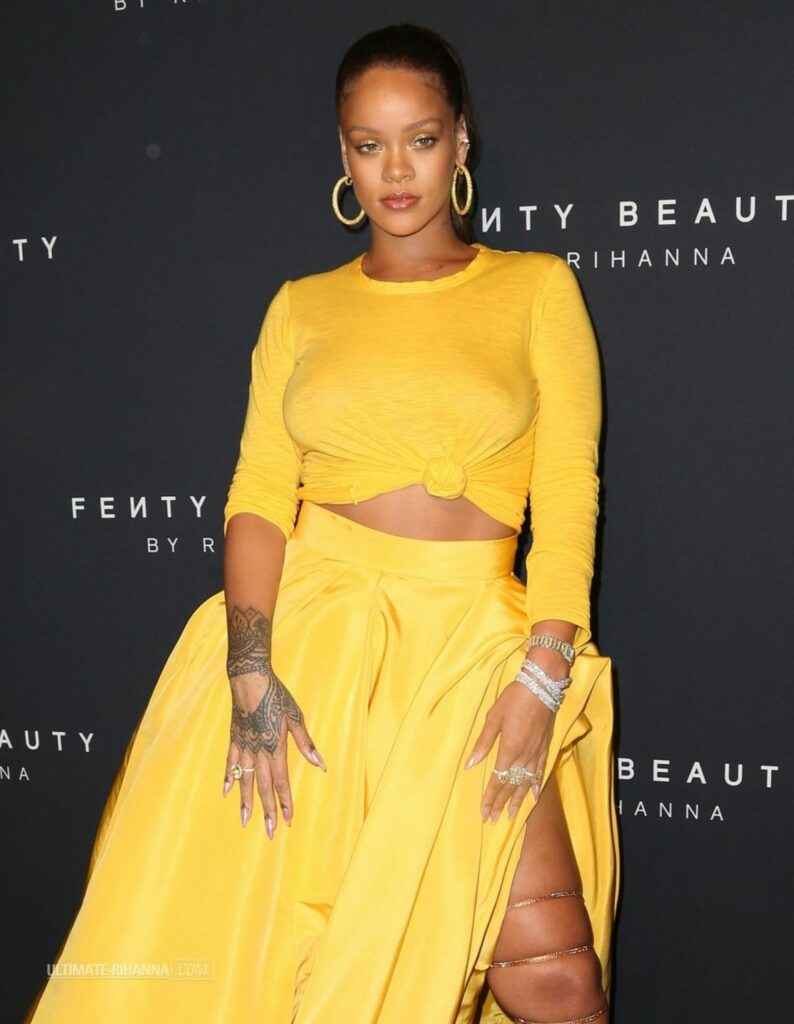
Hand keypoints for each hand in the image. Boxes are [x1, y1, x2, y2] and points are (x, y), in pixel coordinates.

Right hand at [223, 664, 325, 837]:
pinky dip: (228, 778)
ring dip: (246, 802)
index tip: (288, 820)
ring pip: (245, 780)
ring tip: (245, 822)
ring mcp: (244, 746)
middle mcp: (258, 751)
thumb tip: (320, 764)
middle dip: (267, 811)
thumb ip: (305, 743)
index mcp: (275, 747)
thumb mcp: (296, 717)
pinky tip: (225, 792)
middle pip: (263, 787)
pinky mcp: (234, 739)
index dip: (285, 802)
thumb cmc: (277, 697)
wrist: (249, 680)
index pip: (281, 782)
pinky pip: (230, 763)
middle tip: (270, 832)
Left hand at [464, 678, 555, 821]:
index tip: (484, 812)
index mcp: (509, 749)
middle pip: (511, 785)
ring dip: (517, 800)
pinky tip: (533, 796)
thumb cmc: (514, 699)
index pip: (497, 780)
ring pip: (526, 782)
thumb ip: (484, 742)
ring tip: (512, 816)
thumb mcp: (494, 717)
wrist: (542, 686)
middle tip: (493, 819)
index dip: (490, 797)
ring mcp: (536, 753)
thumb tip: (471, 764)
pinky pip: (540, 772)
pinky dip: (536, 786)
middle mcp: (524, 756)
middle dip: (501, 803)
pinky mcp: (545, 747)